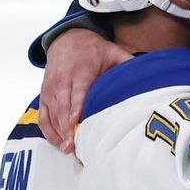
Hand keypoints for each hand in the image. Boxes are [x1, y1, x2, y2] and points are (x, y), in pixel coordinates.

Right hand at [40, 28, 132, 152]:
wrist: (67, 39)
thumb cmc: (92, 50)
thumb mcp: (112, 51)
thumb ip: (127, 63)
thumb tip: (146, 75)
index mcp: (80, 70)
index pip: (77, 91)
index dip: (76, 107)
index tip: (76, 121)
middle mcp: (62, 80)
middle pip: (63, 106)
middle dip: (66, 127)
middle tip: (74, 146)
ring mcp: (51, 89)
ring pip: (52, 113)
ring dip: (58, 132)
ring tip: (68, 149)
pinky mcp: (44, 95)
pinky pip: (43, 116)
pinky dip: (49, 131)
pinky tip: (59, 143)